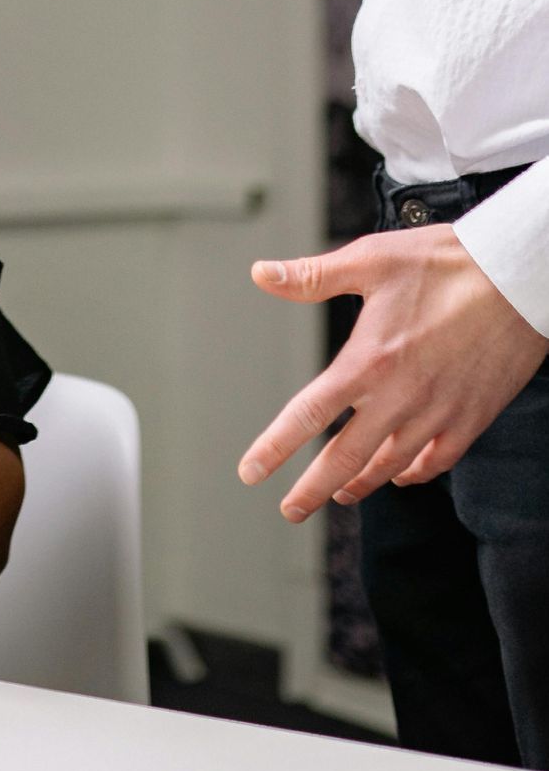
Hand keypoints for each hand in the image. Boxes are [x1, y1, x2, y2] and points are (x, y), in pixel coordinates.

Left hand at [239, 225, 548, 517]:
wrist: (518, 278)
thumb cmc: (446, 263)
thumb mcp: (371, 260)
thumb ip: (312, 277)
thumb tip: (261, 274)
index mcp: (367, 361)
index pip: (308, 416)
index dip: (275, 449)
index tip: (251, 472)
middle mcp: (399, 397)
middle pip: (345, 459)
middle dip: (313, 491)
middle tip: (290, 510)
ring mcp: (438, 413)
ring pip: (390, 465)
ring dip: (360, 484)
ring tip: (340, 493)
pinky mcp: (472, 417)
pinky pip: (438, 461)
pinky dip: (414, 473)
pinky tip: (400, 474)